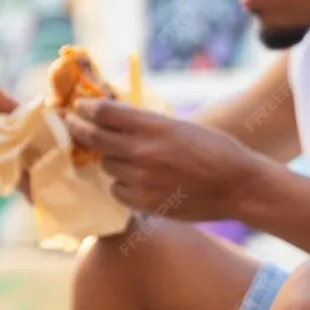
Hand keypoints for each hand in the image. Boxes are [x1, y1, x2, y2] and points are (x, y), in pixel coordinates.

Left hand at [66, 97, 261, 220]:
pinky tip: (137, 181)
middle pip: (95, 138)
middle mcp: (143, 151)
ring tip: (127, 158)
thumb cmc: (214, 150)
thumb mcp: (179, 125)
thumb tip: (112, 117)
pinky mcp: (145, 202)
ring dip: (110, 160)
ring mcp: (142, 179)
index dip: (87, 108)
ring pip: (106, 166)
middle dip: (79, 129)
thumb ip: (146, 123)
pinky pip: (117, 190)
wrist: (238, 185)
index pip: (105, 112)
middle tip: (71, 124)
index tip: (79, 106)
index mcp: (154, 125)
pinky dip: (122, 185)